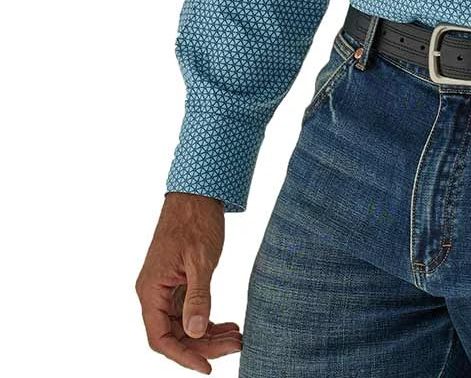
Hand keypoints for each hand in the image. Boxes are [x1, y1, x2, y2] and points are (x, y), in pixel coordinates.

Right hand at [135, 192, 241, 372]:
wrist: (197, 192)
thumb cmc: (196, 221)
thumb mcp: (201, 260)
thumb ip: (198, 297)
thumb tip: (197, 332)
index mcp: (151, 290)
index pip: (160, 338)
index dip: (183, 356)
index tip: (208, 367)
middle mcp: (154, 292)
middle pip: (174, 334)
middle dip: (204, 345)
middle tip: (236, 346)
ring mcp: (165, 287)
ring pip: (183, 324)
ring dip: (208, 333)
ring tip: (237, 337)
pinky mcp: (178, 281)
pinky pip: (189, 309)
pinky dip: (208, 318)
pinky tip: (228, 323)